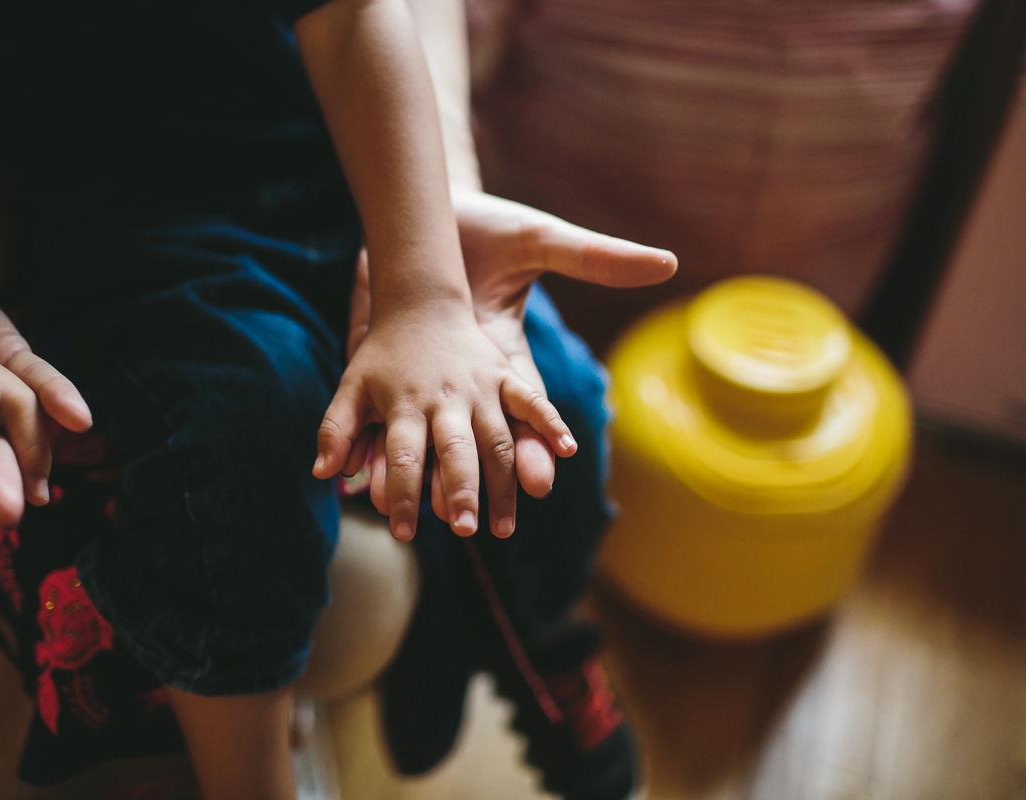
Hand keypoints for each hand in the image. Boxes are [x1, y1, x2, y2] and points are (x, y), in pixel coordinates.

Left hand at [318, 299, 576, 541]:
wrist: (417, 296)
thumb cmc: (381, 353)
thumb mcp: (351, 386)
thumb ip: (336, 430)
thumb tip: (321, 473)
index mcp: (405, 405)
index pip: (404, 457)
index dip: (403, 496)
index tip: (403, 533)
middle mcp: (445, 400)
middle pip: (455, 452)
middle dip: (458, 492)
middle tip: (462, 529)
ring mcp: (478, 388)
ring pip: (495, 440)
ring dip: (502, 484)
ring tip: (503, 528)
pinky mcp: (502, 375)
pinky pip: (530, 399)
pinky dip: (550, 423)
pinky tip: (568, 450)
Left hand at [346, 188, 675, 502]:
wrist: (424, 210)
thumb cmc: (488, 225)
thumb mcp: (540, 240)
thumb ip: (595, 257)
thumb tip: (666, 263)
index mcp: (502, 354)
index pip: (523, 410)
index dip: (533, 444)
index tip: (540, 479)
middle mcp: (463, 377)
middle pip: (477, 439)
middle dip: (483, 480)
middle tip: (489, 523)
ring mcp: (419, 376)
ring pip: (423, 436)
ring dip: (422, 472)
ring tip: (423, 508)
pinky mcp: (376, 364)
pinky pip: (373, 412)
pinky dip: (366, 442)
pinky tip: (361, 475)